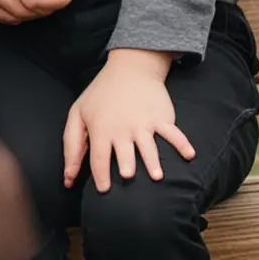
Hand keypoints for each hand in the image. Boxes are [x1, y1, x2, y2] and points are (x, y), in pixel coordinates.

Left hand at [63, 49, 194, 191]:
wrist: (130, 69)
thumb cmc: (100, 95)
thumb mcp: (77, 115)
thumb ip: (72, 146)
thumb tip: (68, 178)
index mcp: (101, 129)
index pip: (99, 159)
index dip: (100, 176)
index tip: (104, 190)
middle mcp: (123, 128)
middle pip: (125, 154)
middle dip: (126, 166)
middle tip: (128, 176)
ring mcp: (144, 123)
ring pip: (149, 147)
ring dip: (153, 161)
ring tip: (157, 176)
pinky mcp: (161, 118)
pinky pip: (174, 133)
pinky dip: (183, 144)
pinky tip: (190, 155)